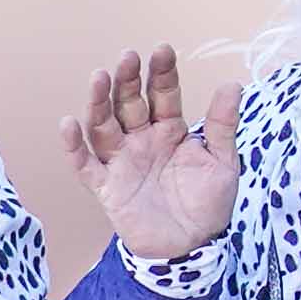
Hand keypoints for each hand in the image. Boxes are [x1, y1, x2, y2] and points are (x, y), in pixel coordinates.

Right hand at [68, 45, 234, 261]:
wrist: (191, 249)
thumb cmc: (207, 204)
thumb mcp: (222, 162)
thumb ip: (222, 125)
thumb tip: (232, 84)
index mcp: (169, 130)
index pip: (163, 94)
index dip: (161, 73)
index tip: (162, 50)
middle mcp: (141, 140)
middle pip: (129, 103)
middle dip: (127, 80)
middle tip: (127, 58)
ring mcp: (121, 161)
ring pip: (103, 126)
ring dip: (98, 102)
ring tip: (98, 77)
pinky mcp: (106, 187)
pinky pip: (85, 165)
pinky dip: (73, 146)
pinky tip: (68, 124)